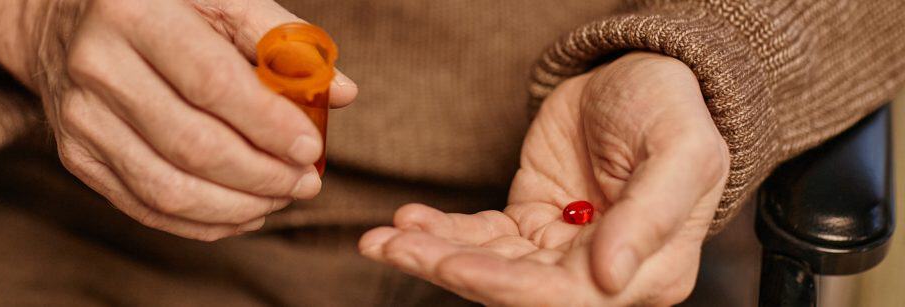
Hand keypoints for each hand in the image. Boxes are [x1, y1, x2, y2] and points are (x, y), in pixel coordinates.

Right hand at [0, 0, 357, 239]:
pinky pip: (146, 206)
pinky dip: (203, 221)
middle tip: (305, 183)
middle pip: (191, 144)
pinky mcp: (77, 156)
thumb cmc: (164, 5)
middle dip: (261, 175)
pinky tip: (243, 212)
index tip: (310, 149)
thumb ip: (282, 41)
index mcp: (136, 12)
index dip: (267, 124)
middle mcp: (97, 66)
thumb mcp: (219, 1)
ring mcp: (81, 118)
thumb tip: (341, 93)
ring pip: (167, 187)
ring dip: (237, 205)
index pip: (211, 83)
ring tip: (280, 199)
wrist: (65, 18)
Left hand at [359, 53, 728, 305]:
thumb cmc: (672, 108)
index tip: (454, 266)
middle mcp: (600, 271)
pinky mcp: (529, 224)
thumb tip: (611, 276)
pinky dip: (441, 229)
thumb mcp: (682, 151)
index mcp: (650, 270)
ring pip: (489, 264)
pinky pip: (480, 236)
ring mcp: (560, 249)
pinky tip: (408, 219)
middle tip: (397, 247)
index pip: (569, 296)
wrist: (641, 74)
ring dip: (433, 252)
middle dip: (452, 268)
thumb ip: (651, 215)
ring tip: (384, 238)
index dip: (506, 286)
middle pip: (517, 286)